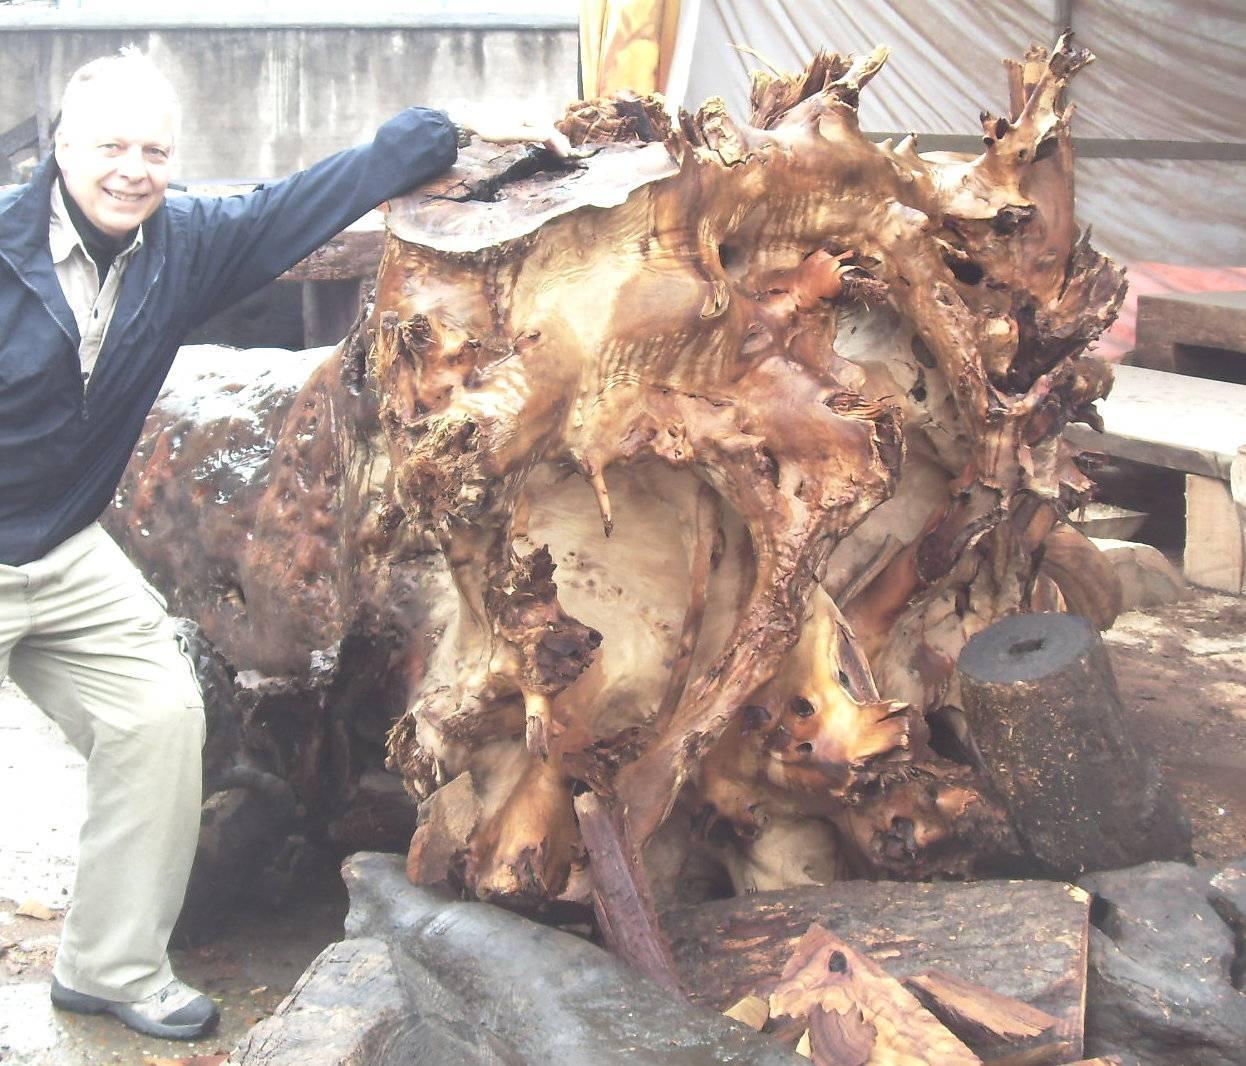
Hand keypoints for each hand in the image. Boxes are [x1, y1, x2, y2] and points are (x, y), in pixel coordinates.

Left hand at [456, 116, 583, 159]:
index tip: (566, 156)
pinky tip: (544, 139)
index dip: (559, 144)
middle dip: (558, 140)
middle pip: (549, 127)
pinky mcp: (519, 115)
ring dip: (552, 137)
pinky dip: (542, 133)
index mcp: (531, 115)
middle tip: (567, 153)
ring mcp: (525, 112)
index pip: (549, 132)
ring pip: (543, 126)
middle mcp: (530, 111)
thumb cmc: (492, 127)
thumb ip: (531, 134)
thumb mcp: (512, 134)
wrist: (474, 117)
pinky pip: (536, 125)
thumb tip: (549, 135)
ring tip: (559, 148)